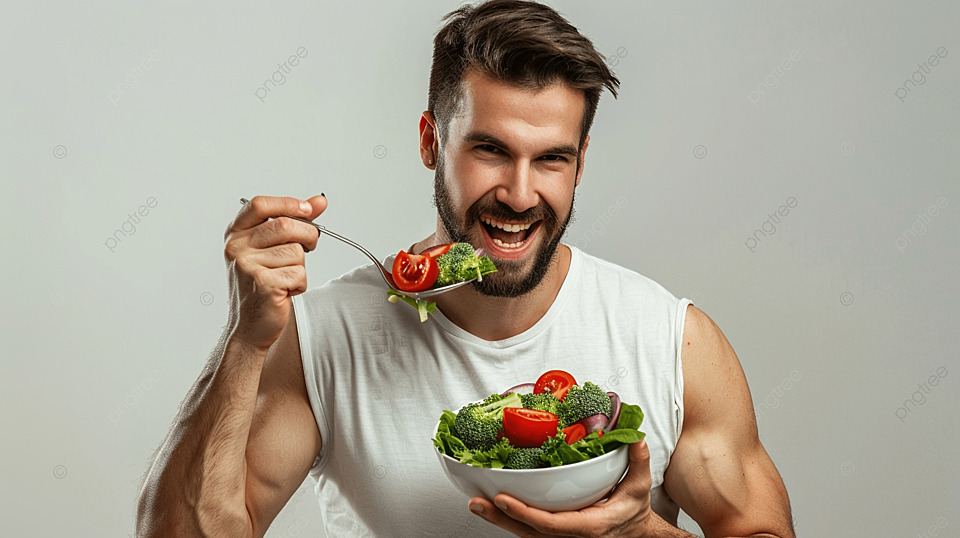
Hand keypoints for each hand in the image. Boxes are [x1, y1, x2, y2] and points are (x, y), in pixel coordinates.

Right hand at [222, 195, 326, 350]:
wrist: (250, 326)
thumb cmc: (262, 285)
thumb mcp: (272, 248)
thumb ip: (294, 221)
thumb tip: (319, 201)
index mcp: (236, 234)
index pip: (260, 205)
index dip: (288, 203)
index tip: (309, 209)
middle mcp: (236, 247)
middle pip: (286, 226)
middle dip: (308, 236)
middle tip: (308, 248)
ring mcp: (247, 265)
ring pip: (296, 252)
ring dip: (301, 268)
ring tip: (285, 278)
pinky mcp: (262, 284)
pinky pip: (298, 274)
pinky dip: (299, 284)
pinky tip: (284, 291)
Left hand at [468, 439, 671, 536]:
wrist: (635, 535)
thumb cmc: (633, 512)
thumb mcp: (639, 487)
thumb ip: (638, 460)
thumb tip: (635, 437)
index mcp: (588, 526)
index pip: (550, 523)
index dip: (524, 513)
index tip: (503, 499)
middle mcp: (569, 536)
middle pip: (528, 531)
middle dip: (500, 518)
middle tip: (477, 502)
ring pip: (524, 533)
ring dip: (499, 519)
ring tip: (477, 502)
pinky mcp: (553, 535)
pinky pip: (528, 530)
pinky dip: (509, 518)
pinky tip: (492, 506)